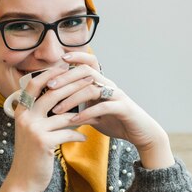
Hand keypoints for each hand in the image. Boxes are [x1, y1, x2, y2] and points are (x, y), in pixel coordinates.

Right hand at [0, 66, 93, 191]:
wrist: (23, 180)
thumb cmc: (30, 154)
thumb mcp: (30, 130)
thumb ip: (38, 113)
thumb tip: (57, 95)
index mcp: (21, 110)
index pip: (34, 84)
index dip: (50, 74)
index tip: (67, 68)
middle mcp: (25, 116)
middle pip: (52, 93)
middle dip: (73, 86)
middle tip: (89, 81)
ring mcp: (33, 129)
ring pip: (64, 114)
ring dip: (83, 114)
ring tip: (96, 114)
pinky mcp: (43, 143)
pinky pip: (68, 133)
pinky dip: (78, 135)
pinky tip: (84, 138)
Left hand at [44, 52, 174, 169]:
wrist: (141, 134)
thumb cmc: (116, 122)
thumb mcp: (94, 114)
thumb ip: (80, 107)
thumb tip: (58, 106)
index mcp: (102, 83)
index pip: (89, 63)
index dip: (77, 57)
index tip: (60, 59)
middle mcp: (110, 85)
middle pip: (87, 72)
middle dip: (67, 78)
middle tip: (50, 87)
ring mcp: (117, 96)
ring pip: (92, 89)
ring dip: (72, 99)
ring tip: (57, 109)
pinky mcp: (123, 108)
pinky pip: (103, 107)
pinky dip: (87, 113)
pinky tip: (74, 120)